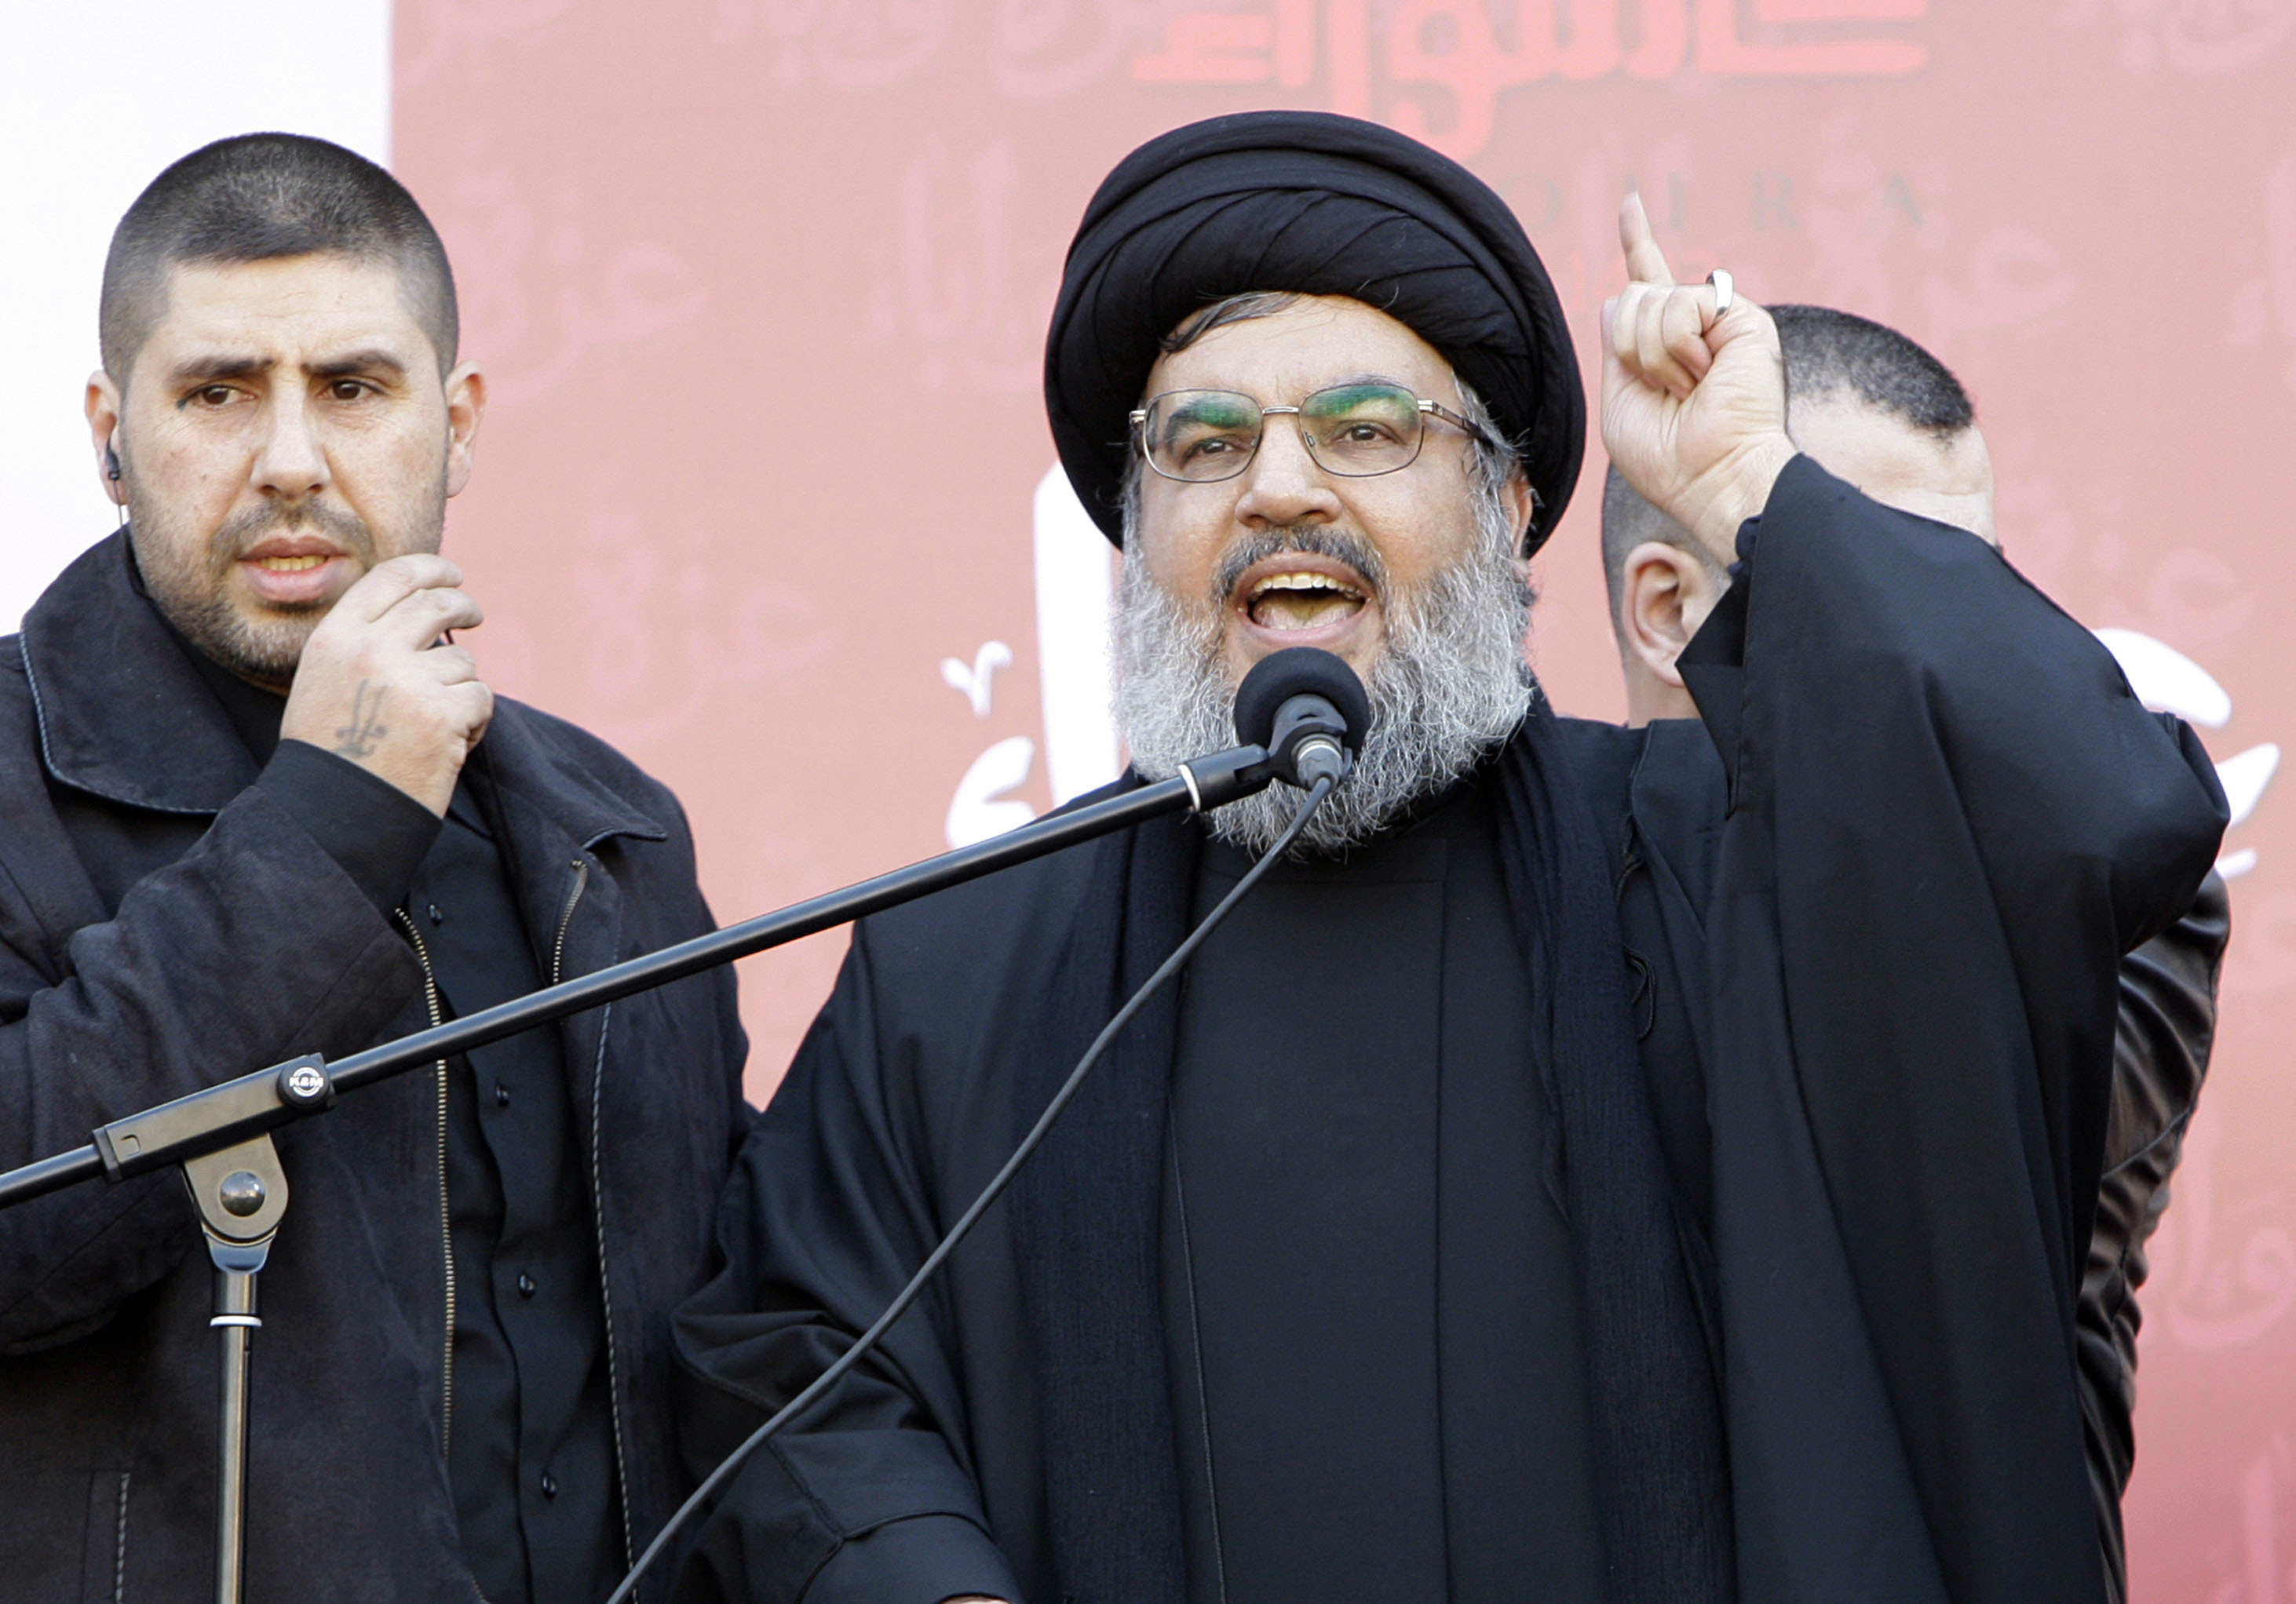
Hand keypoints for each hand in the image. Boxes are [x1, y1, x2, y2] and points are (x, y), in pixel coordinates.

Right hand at [280, 554, 492, 815]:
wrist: (334, 813)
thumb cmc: (333, 752)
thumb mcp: (327, 681)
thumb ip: (364, 642)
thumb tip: (420, 609)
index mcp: (335, 637)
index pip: (392, 577)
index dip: (429, 569)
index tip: (451, 575)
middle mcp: (370, 650)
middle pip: (436, 605)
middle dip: (462, 605)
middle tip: (473, 614)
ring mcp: (408, 680)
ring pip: (461, 662)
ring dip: (458, 689)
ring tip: (429, 725)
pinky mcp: (443, 714)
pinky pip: (480, 698)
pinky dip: (473, 723)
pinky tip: (445, 746)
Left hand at [1599, 191, 1797, 565]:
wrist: (1713, 478)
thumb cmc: (1667, 459)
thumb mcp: (1620, 401)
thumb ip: (1616, 347)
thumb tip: (1620, 293)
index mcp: (1667, 345)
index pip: (1648, 283)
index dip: (1637, 242)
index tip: (1629, 203)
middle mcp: (1696, 327)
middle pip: (1629, 297)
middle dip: (1630, 350)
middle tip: (1667, 392)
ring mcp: (1720, 319)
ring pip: (1646, 300)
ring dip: (1654, 357)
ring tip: (1689, 389)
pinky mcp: (1741, 316)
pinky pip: (1678, 306)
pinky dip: (1678, 348)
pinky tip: (1705, 375)